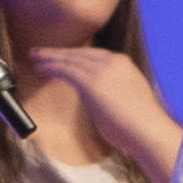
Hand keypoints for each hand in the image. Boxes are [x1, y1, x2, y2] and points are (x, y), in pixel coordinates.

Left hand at [18, 36, 171, 151]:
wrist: (147, 130)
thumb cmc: (140, 124)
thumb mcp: (128, 99)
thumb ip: (114, 93)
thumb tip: (102, 101)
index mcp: (123, 64)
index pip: (93, 55)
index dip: (75, 55)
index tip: (63, 57)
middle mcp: (112, 62)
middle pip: (80, 53)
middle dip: (60, 53)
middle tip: (41, 52)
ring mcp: (101, 70)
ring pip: (69, 59)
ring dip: (50, 58)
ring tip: (35, 57)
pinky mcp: (90, 81)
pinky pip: (64, 70)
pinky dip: (50, 67)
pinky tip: (40, 68)